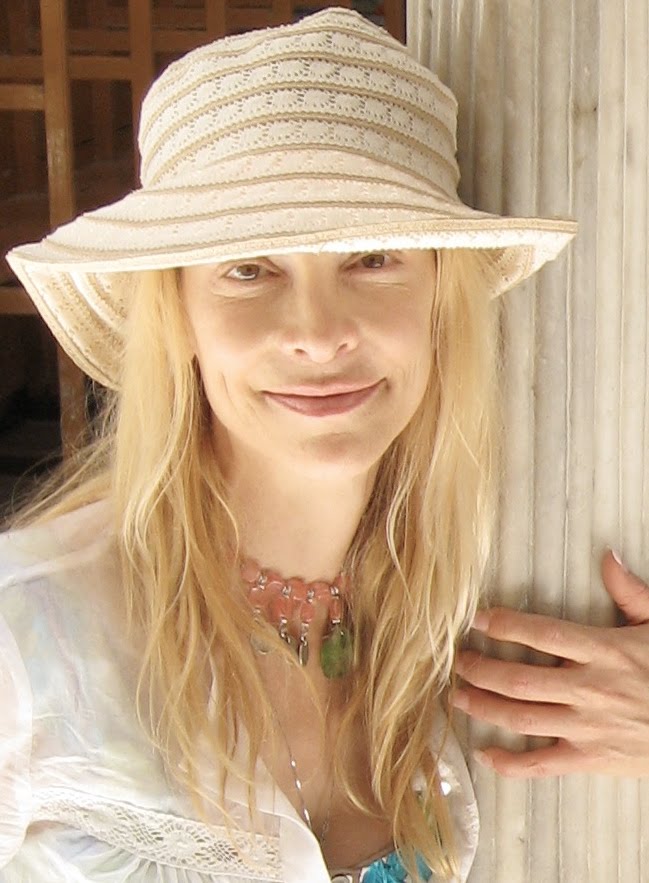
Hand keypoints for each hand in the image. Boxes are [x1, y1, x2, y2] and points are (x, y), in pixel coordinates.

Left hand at [451, 550, 648, 777]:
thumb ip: (630, 592)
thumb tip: (607, 556)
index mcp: (603, 651)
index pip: (542, 634)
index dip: (504, 625)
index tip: (476, 618)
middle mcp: (588, 689)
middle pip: (518, 679)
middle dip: (480, 669)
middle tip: (457, 660)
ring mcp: (586, 727)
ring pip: (521, 718)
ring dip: (483, 707)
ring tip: (458, 696)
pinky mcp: (590, 759)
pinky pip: (542, 764)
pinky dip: (510, 763)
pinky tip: (485, 755)